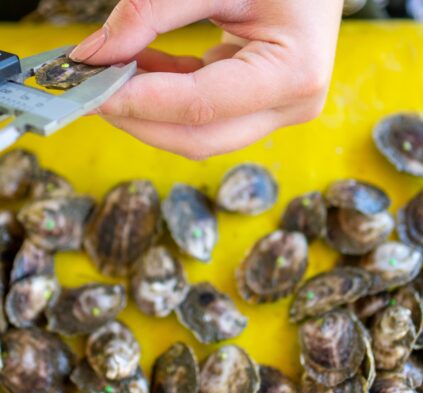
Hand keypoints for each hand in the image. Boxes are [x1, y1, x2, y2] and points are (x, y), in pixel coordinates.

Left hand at [71, 0, 342, 159]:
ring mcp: (277, 113)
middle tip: (92, 92)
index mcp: (294, 73)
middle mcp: (290, 106)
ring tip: (111, 79)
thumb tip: (95, 53)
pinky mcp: (261, 109)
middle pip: (199, 138)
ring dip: (150, 113)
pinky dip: (167, 101)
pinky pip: (205, 119)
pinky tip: (139, 74)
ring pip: (199, 136)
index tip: (88, 90)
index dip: (140, 101)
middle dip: (139, 119)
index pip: (201, 106)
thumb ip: (151, 13)